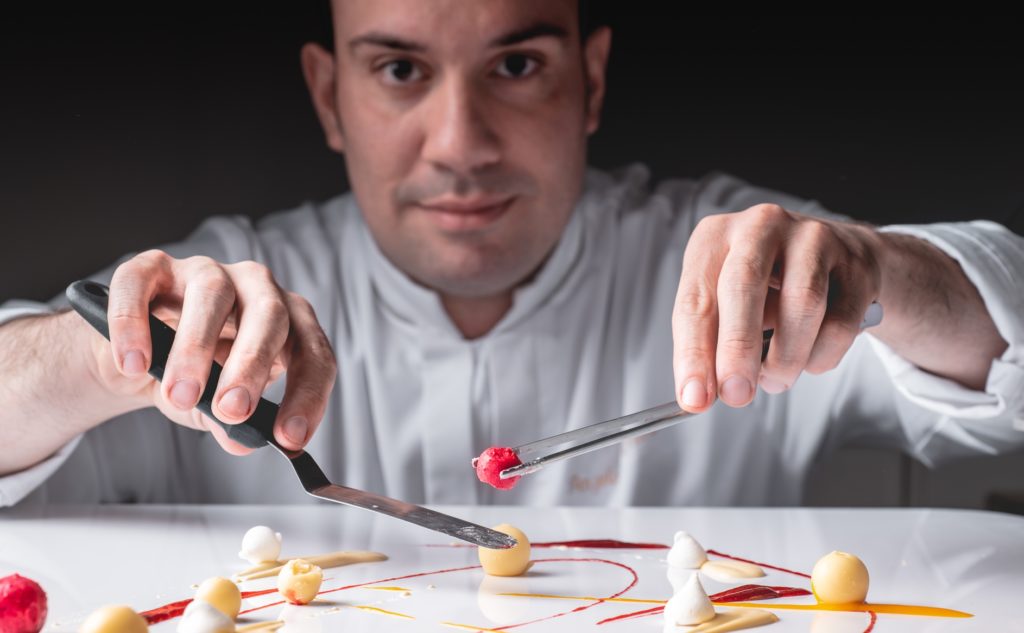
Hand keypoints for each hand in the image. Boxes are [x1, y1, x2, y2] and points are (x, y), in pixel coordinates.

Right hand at [92, 250, 336, 454]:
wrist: (139, 359)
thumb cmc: (197, 377)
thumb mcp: (218, 407)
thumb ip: (234, 423)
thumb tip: (243, 443)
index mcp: (288, 322)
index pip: (313, 351)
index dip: (307, 393)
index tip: (289, 438)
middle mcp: (256, 288)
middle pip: (270, 314)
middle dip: (252, 365)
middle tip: (232, 410)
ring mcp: (206, 272)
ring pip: (212, 293)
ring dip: (196, 347)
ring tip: (180, 394)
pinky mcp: (153, 269)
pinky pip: (142, 284)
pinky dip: (134, 323)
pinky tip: (133, 363)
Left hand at [672, 204, 882, 411]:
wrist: (840, 259)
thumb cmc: (769, 287)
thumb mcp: (726, 304)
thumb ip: (710, 343)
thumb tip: (698, 393)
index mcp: (714, 236)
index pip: (694, 298)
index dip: (692, 353)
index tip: (694, 397)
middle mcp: (760, 226)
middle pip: (743, 286)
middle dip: (737, 349)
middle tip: (736, 395)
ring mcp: (812, 238)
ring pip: (801, 304)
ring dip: (785, 358)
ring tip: (776, 381)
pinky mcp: (855, 263)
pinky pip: (840, 322)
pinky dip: (821, 356)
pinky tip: (809, 362)